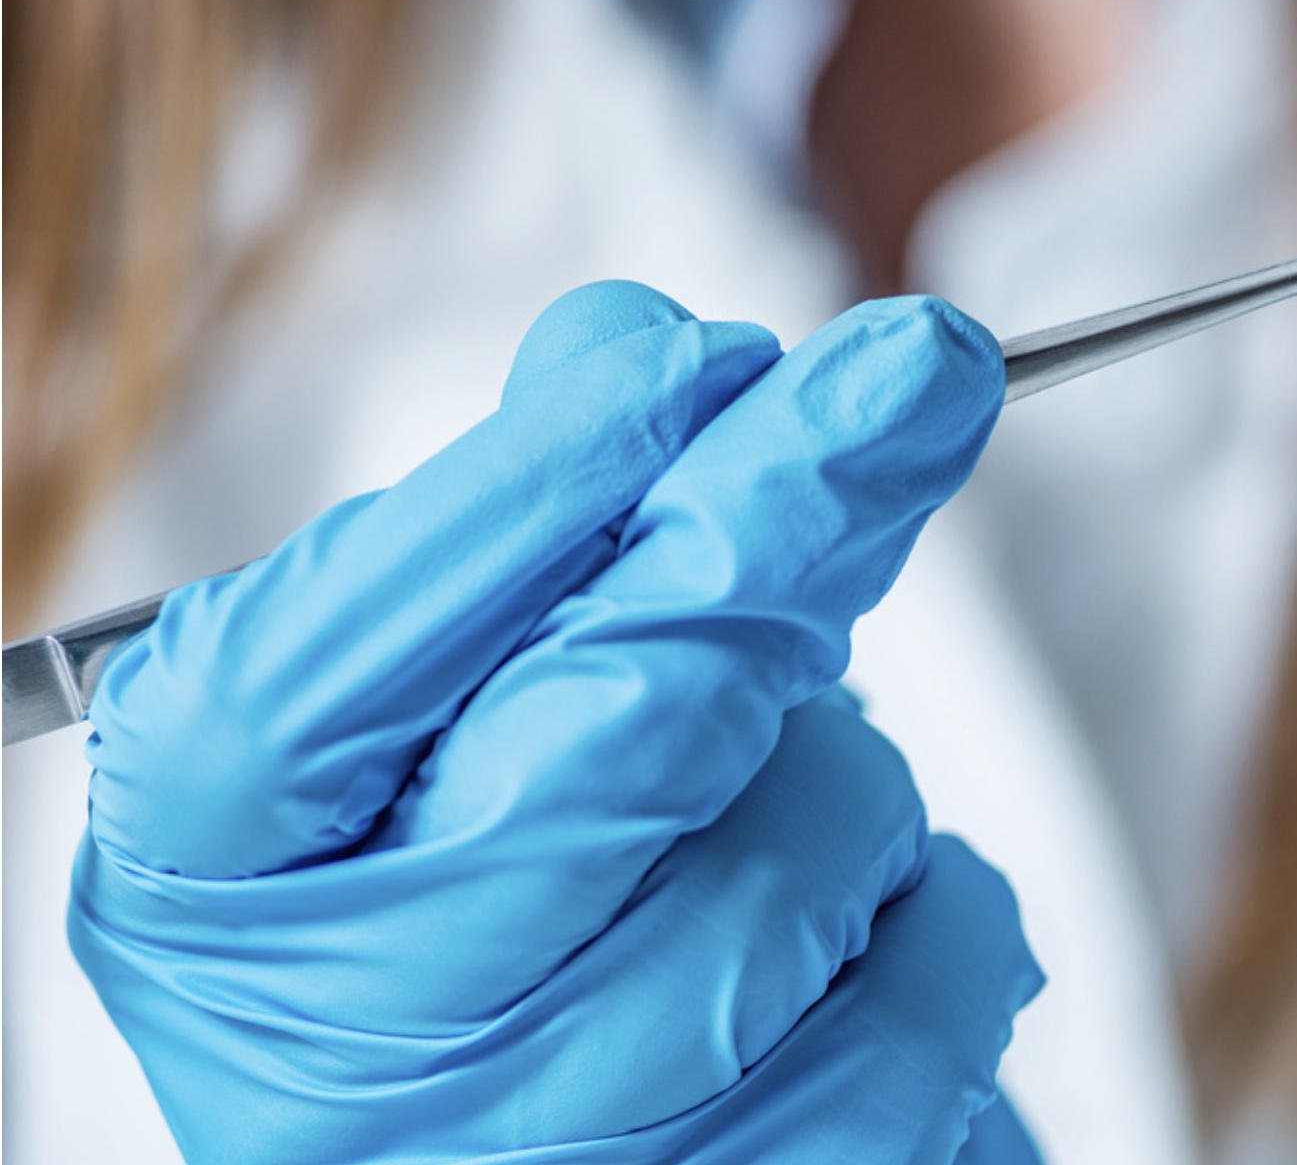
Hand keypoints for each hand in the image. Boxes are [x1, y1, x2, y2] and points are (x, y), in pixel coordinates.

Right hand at [70, 282, 1046, 1162]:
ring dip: (856, 778)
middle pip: (603, 732)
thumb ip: (529, 551)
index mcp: (216, 884)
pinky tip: (882, 925)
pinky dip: (947, 922)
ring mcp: (543, 1154)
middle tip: (920, 369)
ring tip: (807, 799)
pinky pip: (921, 1009)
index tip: (691, 352)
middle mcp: (348, 1046)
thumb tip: (628, 346)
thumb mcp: (443, 732)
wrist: (583, 1160)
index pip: (317, 671)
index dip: (516, 501)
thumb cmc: (515, 912)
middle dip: (781, 523)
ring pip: (795, 858)